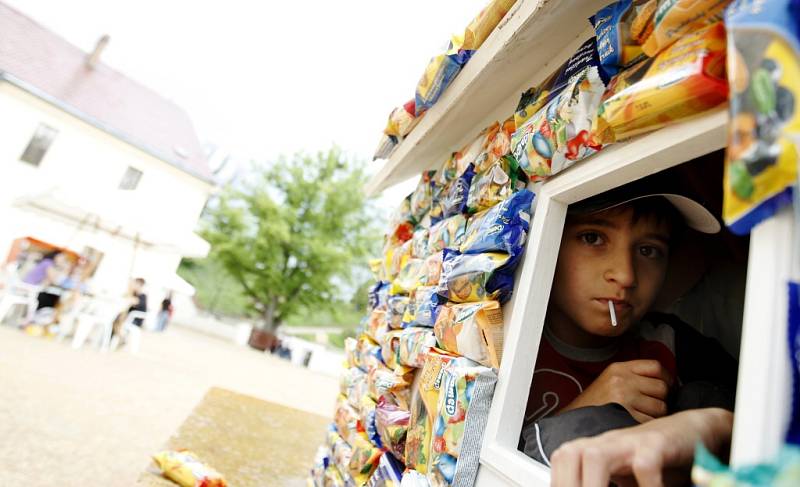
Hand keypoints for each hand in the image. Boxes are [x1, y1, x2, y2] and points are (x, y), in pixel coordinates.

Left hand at [550, 408, 732, 486]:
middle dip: (568, 484)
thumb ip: (607, 484)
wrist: (694, 430)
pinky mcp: (658, 444)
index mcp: (595, 449)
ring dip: (593, 485)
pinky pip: (645, 465)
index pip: (562, 460)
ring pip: (596, 456)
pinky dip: (646, 486)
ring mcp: (631, 441)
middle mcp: (608, 442)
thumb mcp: (626, 477)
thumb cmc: (657, 458)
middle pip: (569, 454)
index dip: (558, 481)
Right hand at [560, 360, 672, 422]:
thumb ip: (634, 375)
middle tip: (652, 404)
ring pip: (660, 406)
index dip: (667, 377)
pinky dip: (648, 425)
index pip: (655, 366)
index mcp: (619, 368)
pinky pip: (651, 421)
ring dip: (656, 414)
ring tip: (643, 414)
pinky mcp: (626, 416)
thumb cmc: (595, 402)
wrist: (574, 418)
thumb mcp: (610, 378)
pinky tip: (637, 423)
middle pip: (662, 387)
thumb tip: (666, 381)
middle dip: (662, 398)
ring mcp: (625, 398)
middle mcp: (622, 380)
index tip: (668, 386)